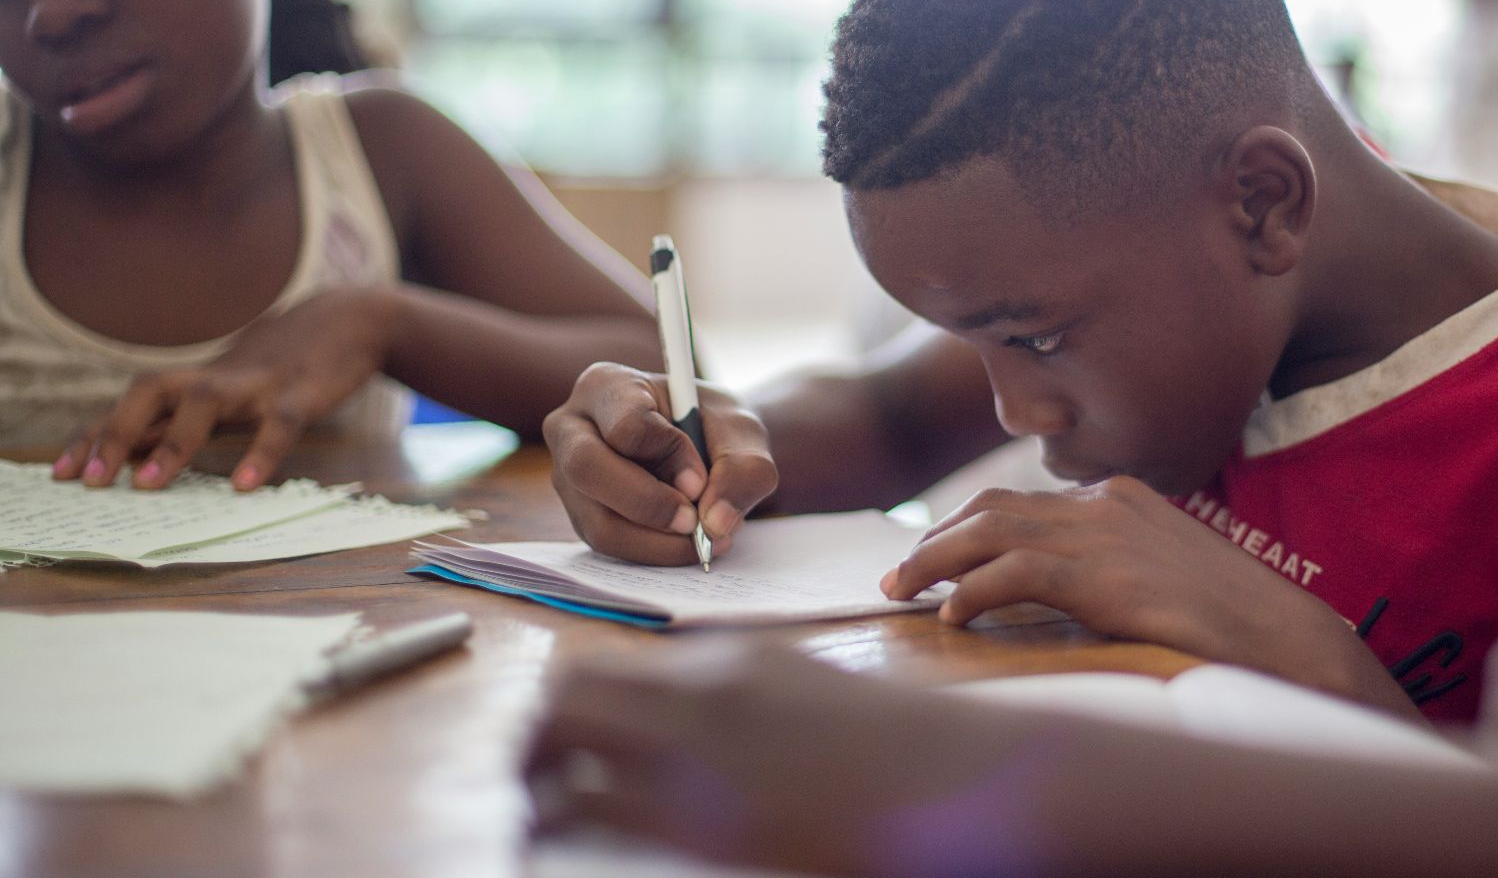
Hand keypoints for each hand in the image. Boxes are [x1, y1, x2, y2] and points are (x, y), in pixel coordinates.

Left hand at [51, 286, 399, 490]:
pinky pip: (281, 424)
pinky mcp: (304, 393)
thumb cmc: (286, 364)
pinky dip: (261, 453)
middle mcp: (220, 378)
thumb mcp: (231, 389)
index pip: (133, 406)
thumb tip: (130, 456)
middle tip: (90, 481)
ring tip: (147, 485)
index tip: (62, 472)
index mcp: (200, 382)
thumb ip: (185, 419)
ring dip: (173, 442)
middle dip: (115, 431)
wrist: (352, 319)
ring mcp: (260, 383)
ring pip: (206, 402)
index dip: (95, 435)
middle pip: (152, 390)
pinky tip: (245, 486)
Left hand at [524, 641, 1057, 875]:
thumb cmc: (911, 758)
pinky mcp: (698, 810)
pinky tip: (547, 841)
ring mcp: (696, 744)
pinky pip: (581, 803)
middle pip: (571, 687)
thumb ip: (758, 708)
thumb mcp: (822, 706)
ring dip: (532, 772)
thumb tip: (720, 746)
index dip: (580, 706)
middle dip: (538, 732)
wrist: (960, 778)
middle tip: (532, 775)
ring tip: (532, 812)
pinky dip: (550, 820)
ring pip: (557, 734)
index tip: (566, 742)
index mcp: (736, 660)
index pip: (619, 664)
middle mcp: (701, 687)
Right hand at [541, 362, 776, 565]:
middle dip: (649, 505)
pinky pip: (609, 545)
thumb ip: (742, 470)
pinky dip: (654, 552)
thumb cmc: (716, 427)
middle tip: (696, 523)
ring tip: (705, 537)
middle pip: (587, 469)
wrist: (710, 448)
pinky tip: (687, 542)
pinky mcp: (580, 513)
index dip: (669, 456)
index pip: (626, 425)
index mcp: (607, 385)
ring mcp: (568, 475)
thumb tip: (716, 521)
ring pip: (598, 520)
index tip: (702, 478)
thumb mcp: (743, 434)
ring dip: (658, 540)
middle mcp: (572, 427)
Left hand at [880, 478, 1413, 715]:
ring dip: (936, 562)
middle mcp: (1104, 503)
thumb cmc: (1228, 619)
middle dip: (935, 541)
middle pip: (992, 508)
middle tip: (897, 579)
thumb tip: (1046, 592)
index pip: (1018, 501)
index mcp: (1116, 496)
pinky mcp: (1106, 576)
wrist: (1286, 637)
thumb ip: (1104, 568)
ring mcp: (1105, 534)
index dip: (963, 528)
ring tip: (902, 593)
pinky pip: (1017, 573)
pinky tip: (951, 616)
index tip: (930, 559)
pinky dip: (973, 590)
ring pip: (992, 532)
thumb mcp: (1156, 575)